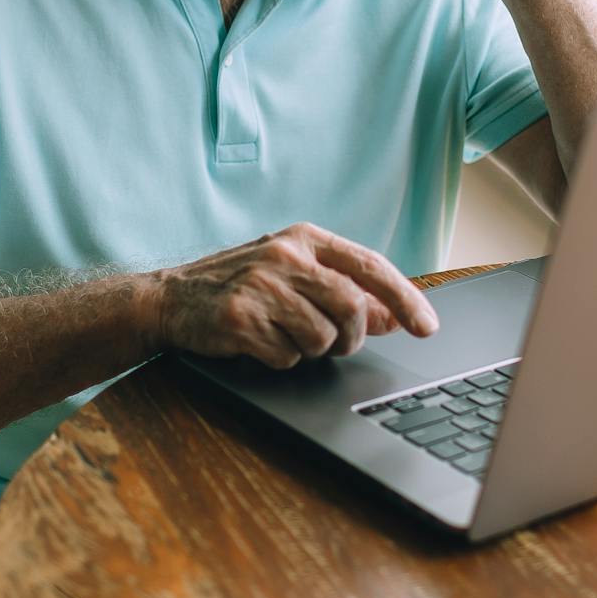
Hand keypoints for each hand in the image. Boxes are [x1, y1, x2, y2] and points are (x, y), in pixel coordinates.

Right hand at [150, 222, 439, 368]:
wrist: (170, 299)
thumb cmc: (239, 285)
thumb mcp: (294, 277)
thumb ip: (344, 291)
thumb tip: (393, 316)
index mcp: (304, 238)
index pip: (371, 266)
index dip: (405, 298)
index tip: (427, 327)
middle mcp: (285, 255)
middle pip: (351, 308)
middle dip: (351, 339)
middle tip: (334, 344)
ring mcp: (261, 286)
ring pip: (323, 339)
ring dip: (310, 350)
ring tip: (282, 334)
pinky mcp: (241, 318)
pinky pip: (288, 357)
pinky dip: (280, 359)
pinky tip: (258, 342)